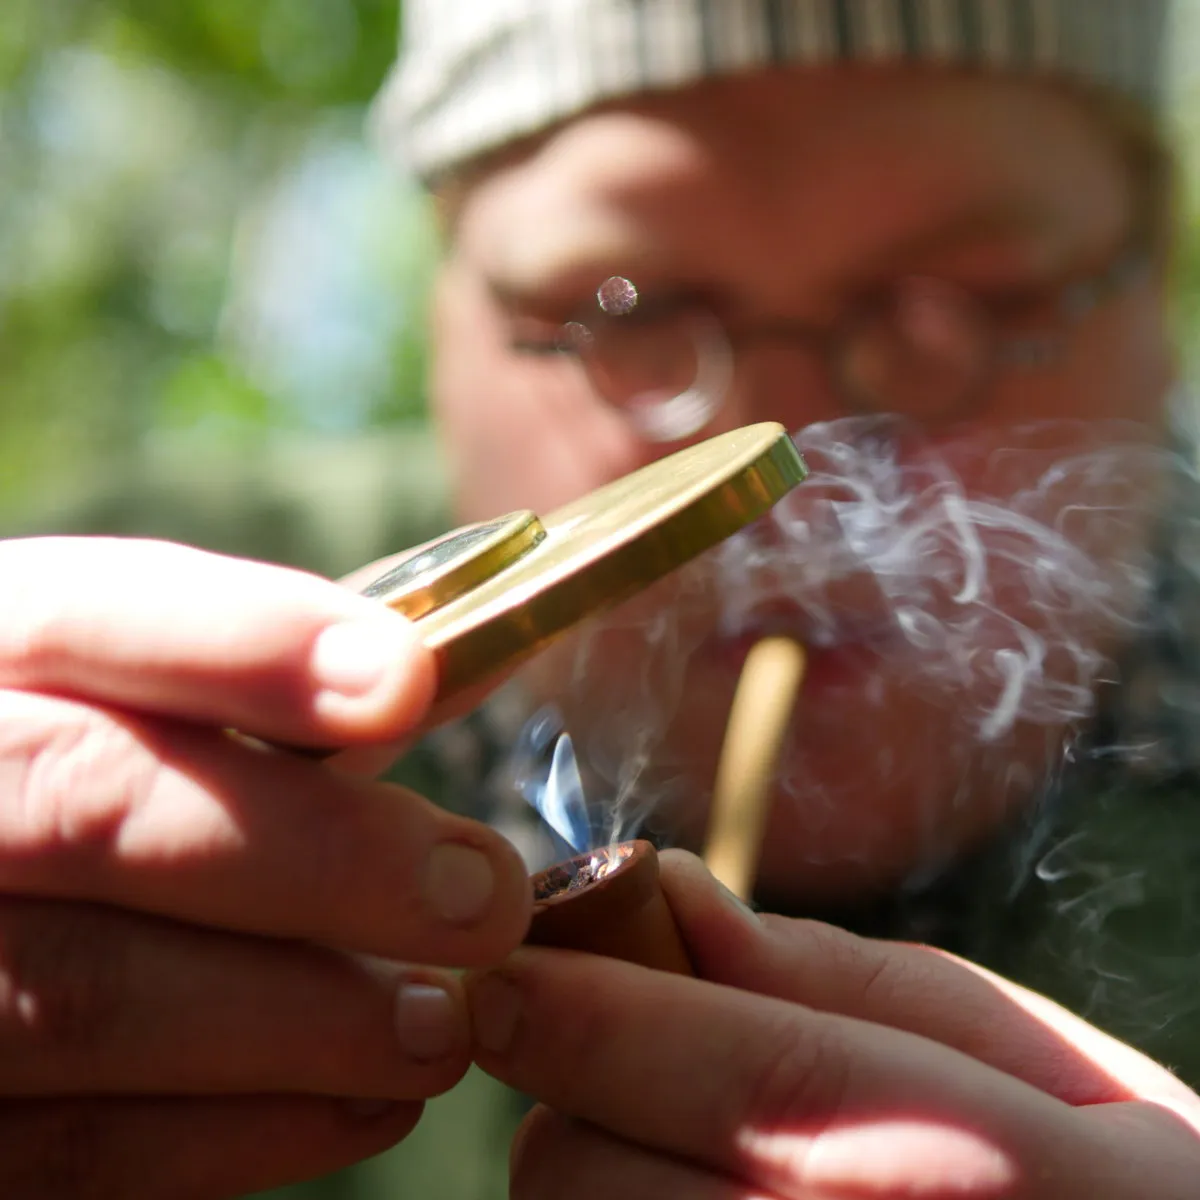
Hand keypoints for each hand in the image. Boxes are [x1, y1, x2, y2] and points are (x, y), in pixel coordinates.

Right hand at [0, 536, 531, 1197]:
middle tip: (481, 896)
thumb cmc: (57, 777)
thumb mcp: (110, 696)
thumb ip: (248, 681)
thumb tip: (438, 673)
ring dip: (301, 1021)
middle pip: (92, 808)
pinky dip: (234, 1135)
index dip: (247, 642)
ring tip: (443, 1023)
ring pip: (84, 995)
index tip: (407, 678)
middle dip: (317, 854)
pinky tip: (364, 1106)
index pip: (78, 619)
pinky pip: (66, 1148)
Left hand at [468, 851, 1199, 1197]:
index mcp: (984, 1165)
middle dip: (573, 1093)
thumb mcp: (1012, 1051)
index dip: (601, 1015)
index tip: (501, 968)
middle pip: (611, 1183)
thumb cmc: (1087, 1178)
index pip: (752, 1078)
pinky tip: (685, 1194)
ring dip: (585, 1169)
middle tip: (612, 1049)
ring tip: (669, 1137)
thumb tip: (676, 890)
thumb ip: (835, 972)